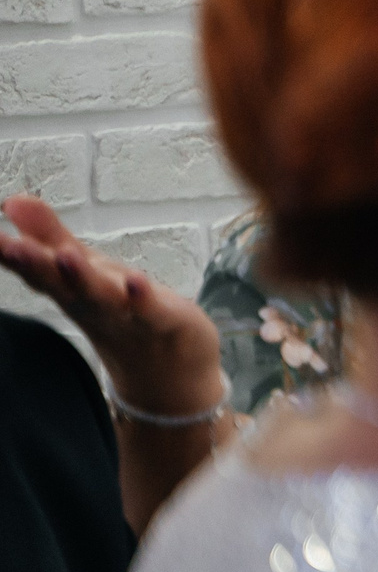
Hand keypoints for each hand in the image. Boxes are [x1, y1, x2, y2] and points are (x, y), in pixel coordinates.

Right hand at [1, 194, 226, 418]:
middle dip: (35, 264)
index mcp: (68, 288)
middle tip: (11, 246)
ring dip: (82, 277)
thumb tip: (11, 201)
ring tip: (65, 254)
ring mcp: (125, 313)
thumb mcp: (84, 268)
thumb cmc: (119, 310)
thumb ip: (48, 236)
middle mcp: (90, 302)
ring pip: (99, 295)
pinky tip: (136, 280)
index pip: (34, 269)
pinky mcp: (163, 320)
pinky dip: (142, 297)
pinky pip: (150, 309)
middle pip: (59, 283)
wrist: (169, 371)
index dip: (9, 253)